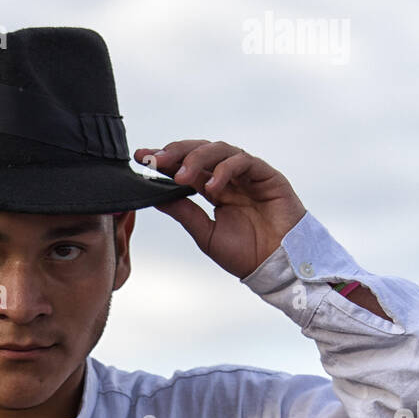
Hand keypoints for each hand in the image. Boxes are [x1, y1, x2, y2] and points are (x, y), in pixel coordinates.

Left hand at [134, 140, 305, 278]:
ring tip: (180, 176)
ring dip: (197, 159)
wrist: (277, 267)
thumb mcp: (206, 234)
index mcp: (215, 190)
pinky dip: (225, 170)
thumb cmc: (246, 254)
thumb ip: (184, 213)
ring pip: (220, 150)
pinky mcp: (267, 176)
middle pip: (201, 152)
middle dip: (176, 152)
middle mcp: (230, 178)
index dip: (165, 160)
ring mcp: (248, 175)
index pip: (187, 167)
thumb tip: (156, 197)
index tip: (141, 158)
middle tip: (155, 160)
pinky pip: (243, 162)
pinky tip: (211, 186)